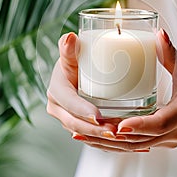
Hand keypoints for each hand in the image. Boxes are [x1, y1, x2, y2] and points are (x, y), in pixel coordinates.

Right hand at [46, 33, 120, 147]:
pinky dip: (101, 138)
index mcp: (57, 91)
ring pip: (82, 132)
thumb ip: (68, 48)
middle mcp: (57, 107)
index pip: (70, 104)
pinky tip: (118, 140)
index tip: (99, 117)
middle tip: (115, 132)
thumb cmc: (74, 60)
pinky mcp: (75, 122)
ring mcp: (66, 116)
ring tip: (120, 137)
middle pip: (76, 124)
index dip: (83, 111)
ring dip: (99, 138)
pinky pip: (87, 134)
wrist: (73, 70)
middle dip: (95, 130)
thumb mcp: (71, 55)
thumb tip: (69, 37)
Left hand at [47, 30, 176, 151]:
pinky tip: (96, 138)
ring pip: (136, 147)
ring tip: (82, 134)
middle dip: (114, 136)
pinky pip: (136, 146)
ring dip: (109, 143)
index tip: (118, 125)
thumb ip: (170, 53)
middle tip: (87, 127)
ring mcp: (169, 140)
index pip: (161, 123)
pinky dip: (116, 143)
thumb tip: (158, 32)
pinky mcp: (161, 142)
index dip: (139, 125)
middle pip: (142, 139)